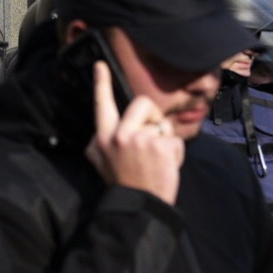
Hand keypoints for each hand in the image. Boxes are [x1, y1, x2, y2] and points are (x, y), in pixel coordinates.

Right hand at [84, 61, 183, 204]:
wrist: (139, 208)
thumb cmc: (123, 185)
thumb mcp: (100, 165)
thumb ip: (98, 147)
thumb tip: (96, 135)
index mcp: (103, 138)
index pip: (102, 105)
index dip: (101, 83)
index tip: (100, 65)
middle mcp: (119, 135)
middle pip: (143, 103)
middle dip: (154, 115)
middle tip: (153, 137)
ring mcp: (140, 139)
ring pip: (163, 124)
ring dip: (166, 140)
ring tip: (157, 161)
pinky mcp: (160, 146)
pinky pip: (175, 141)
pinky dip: (176, 154)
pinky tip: (166, 168)